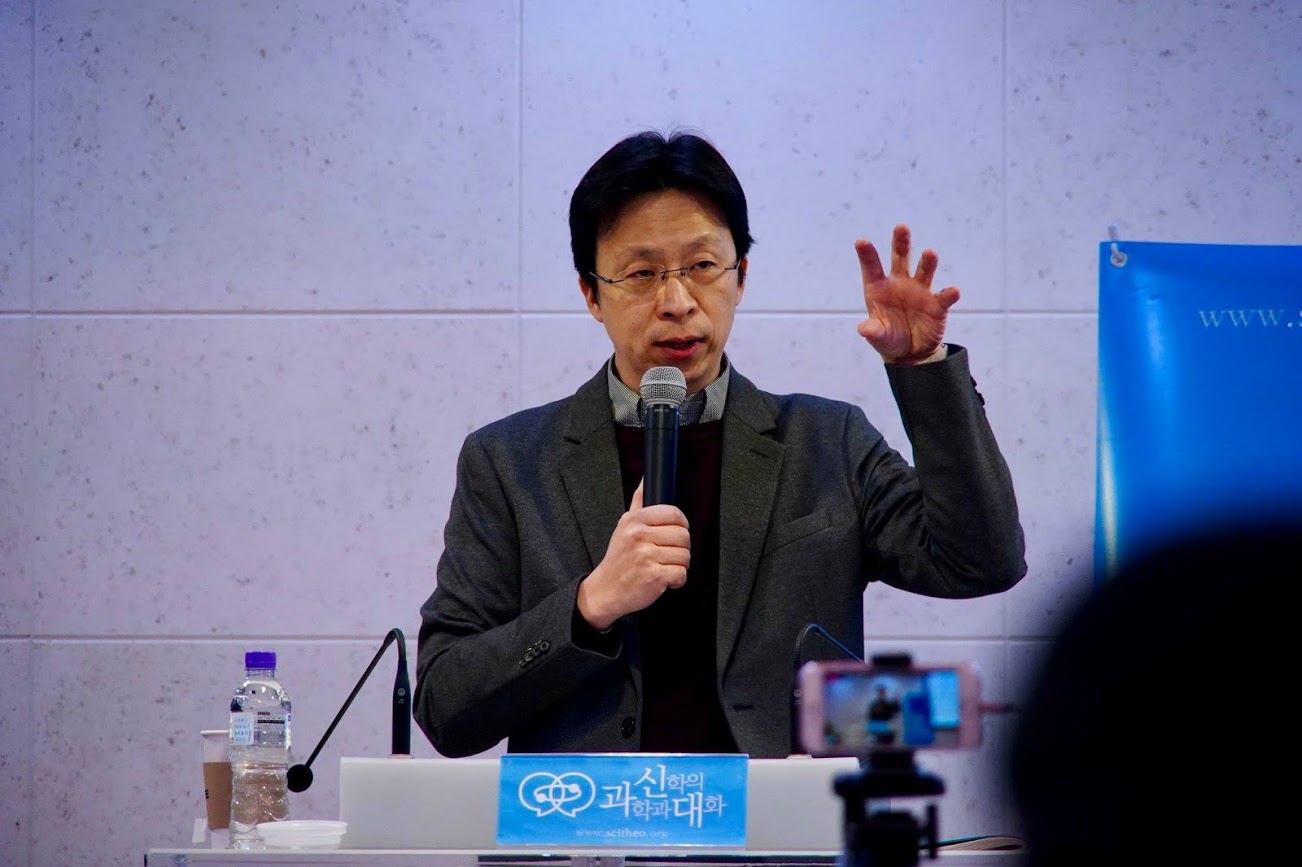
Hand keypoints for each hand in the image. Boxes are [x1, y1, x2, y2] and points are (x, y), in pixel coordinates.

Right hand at [576, 479, 689, 630]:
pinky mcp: (653, 576)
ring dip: (679, 566)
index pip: (674, 513)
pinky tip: (665, 580)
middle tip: (668, 555)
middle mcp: (639, 535)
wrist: (604, 590)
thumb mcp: (624, 526)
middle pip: (684, 536)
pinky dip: (677, 581)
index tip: (674, 535)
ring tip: (664, 567)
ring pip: (685, 556)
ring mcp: (646, 556)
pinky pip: (681, 574)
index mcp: (635, 520)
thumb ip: (638, 502)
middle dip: (681, 549)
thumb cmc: (618, 559)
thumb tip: (646, 479)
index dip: (681, 525)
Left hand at [855, 224, 959, 362]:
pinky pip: (944, 296)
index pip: (872, 268)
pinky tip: (953, 291)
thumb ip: (872, 331)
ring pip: (924, 271)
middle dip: (901, 243)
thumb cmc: (889, 338)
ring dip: (927, 262)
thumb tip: (863, 329)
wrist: (911, 352)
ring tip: (930, 253)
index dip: (867, 255)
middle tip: (901, 227)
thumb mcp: (878, 337)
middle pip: (900, 258)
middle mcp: (900, 284)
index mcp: (879, 288)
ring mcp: (920, 291)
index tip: (861, 241)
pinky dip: (949, 293)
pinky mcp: (937, 304)